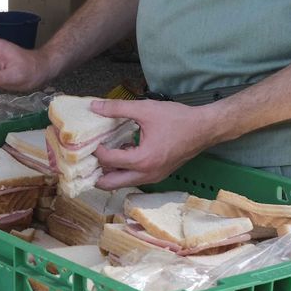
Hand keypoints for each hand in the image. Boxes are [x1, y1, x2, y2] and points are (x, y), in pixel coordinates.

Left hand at [91, 99, 219, 189]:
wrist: (205, 128)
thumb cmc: (177, 119)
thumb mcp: (145, 109)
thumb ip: (117, 108)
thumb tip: (94, 106)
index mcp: (142, 160)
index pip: (108, 160)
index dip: (95, 149)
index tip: (89, 138)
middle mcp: (146, 175)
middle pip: (110, 184)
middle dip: (95, 173)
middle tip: (85, 158)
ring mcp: (153, 178)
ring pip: (122, 182)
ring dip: (109, 172)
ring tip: (101, 153)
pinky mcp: (158, 175)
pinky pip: (134, 177)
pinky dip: (123, 169)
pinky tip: (122, 150)